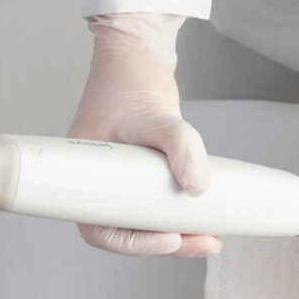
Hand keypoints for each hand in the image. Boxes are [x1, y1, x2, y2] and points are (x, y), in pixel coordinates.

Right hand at [68, 12, 221, 257]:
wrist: (138, 55)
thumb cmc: (132, 79)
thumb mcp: (159, 113)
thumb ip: (179, 145)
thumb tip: (197, 187)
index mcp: (84, 175)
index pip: (100, 228)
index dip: (133, 244)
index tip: (171, 238)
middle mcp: (98, 181)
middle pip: (128, 231)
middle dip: (168, 244)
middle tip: (207, 243)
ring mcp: (119, 178)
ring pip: (144, 221)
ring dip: (178, 234)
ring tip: (214, 237)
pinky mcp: (139, 173)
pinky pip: (155, 203)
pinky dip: (178, 215)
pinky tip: (207, 219)